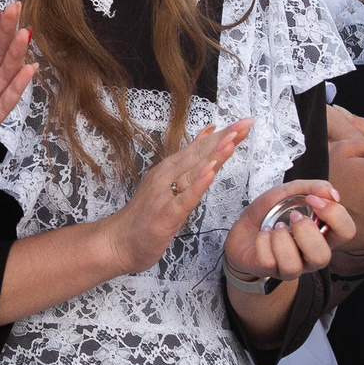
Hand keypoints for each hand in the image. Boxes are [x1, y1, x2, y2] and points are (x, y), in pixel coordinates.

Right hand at [97, 120, 250, 275]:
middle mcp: (167, 176)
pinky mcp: (166, 214)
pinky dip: (198, 184)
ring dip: (213, 155)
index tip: (245, 122)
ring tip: (232, 141)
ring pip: (194, 171)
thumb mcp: (167, 181)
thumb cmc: (145, 215)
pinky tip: (210, 172)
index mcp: (169, 168)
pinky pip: (185, 198)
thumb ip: (188, 159)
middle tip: (245, 124)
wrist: (118, 242)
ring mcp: (165, 194)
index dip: (224, 134)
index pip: (200, 147)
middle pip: (200, 153)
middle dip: (225, 138)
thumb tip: (208, 133)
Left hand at [222, 180, 350, 282]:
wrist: (242, 230)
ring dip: (281, 240)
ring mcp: (290, 267)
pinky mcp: (268, 270)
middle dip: (306, 232)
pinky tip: (262, 234)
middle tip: (293, 216)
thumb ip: (313, 188)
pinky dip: (262, 242)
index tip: (313, 200)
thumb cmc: (271, 214)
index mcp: (323, 235)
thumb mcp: (290, 192)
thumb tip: (332, 193)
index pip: (347, 232)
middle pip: (323, 257)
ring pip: (293, 266)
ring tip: (275, 227)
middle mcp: (311, 256)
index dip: (334, 214)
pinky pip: (268, 261)